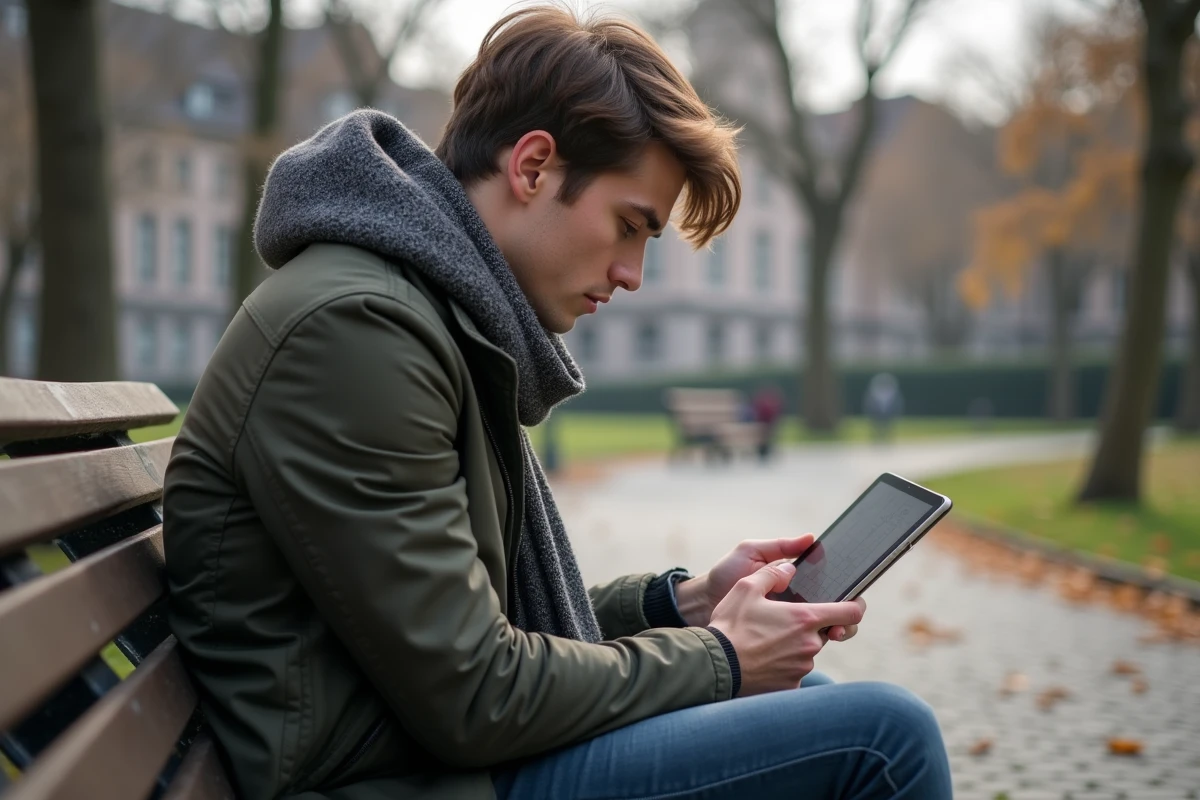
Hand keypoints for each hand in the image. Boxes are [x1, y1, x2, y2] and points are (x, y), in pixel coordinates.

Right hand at [708, 562, 866, 695]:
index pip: (851, 613)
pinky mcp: (791, 686)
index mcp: (805, 618)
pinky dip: (782, 665)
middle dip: (807, 626)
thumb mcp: (746, 587)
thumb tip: (789, 568)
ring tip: (763, 642)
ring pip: (806, 652)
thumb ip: (772, 573)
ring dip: (793, 646)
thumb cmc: (731, 625)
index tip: (851, 604)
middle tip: (779, 623)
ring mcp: (802, 668)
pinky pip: (794, 672)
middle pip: (823, 632)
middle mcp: (810, 645)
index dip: (855, 606)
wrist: (715, 665)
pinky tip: (761, 660)